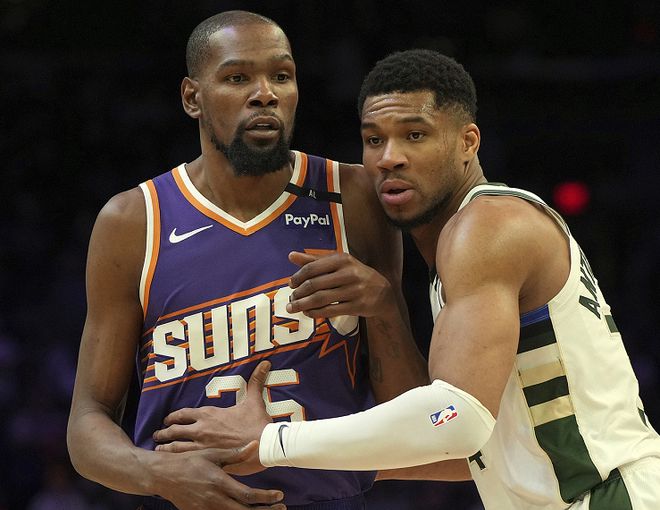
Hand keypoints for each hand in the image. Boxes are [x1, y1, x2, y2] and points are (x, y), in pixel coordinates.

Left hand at [153, 361, 272, 457]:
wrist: (265, 445)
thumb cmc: (258, 423)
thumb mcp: (254, 400)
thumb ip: (256, 381)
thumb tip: (265, 363)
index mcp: (210, 414)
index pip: (184, 414)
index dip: (173, 417)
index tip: (168, 420)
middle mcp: (202, 429)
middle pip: (175, 430)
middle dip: (163, 432)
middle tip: (157, 435)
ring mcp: (202, 446)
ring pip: (176, 447)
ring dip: (165, 448)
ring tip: (159, 450)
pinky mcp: (207, 460)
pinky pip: (185, 461)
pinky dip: (175, 461)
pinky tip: (171, 464)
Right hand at [153, 443, 284, 508]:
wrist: (164, 475)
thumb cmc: (190, 462)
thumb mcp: (213, 454)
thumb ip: (235, 453)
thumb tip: (255, 445)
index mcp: (219, 482)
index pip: (248, 496)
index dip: (266, 498)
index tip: (279, 496)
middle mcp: (214, 500)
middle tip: (281, 508)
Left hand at [287, 251, 394, 317]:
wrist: (383, 292)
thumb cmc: (355, 275)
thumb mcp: (338, 263)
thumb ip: (314, 260)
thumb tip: (291, 255)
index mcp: (342, 259)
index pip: (312, 267)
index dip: (298, 277)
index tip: (291, 284)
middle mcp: (349, 273)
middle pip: (315, 284)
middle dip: (298, 293)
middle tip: (291, 299)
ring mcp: (354, 290)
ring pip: (321, 299)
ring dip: (303, 305)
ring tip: (293, 308)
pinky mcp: (358, 305)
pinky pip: (331, 310)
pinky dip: (316, 313)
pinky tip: (308, 313)